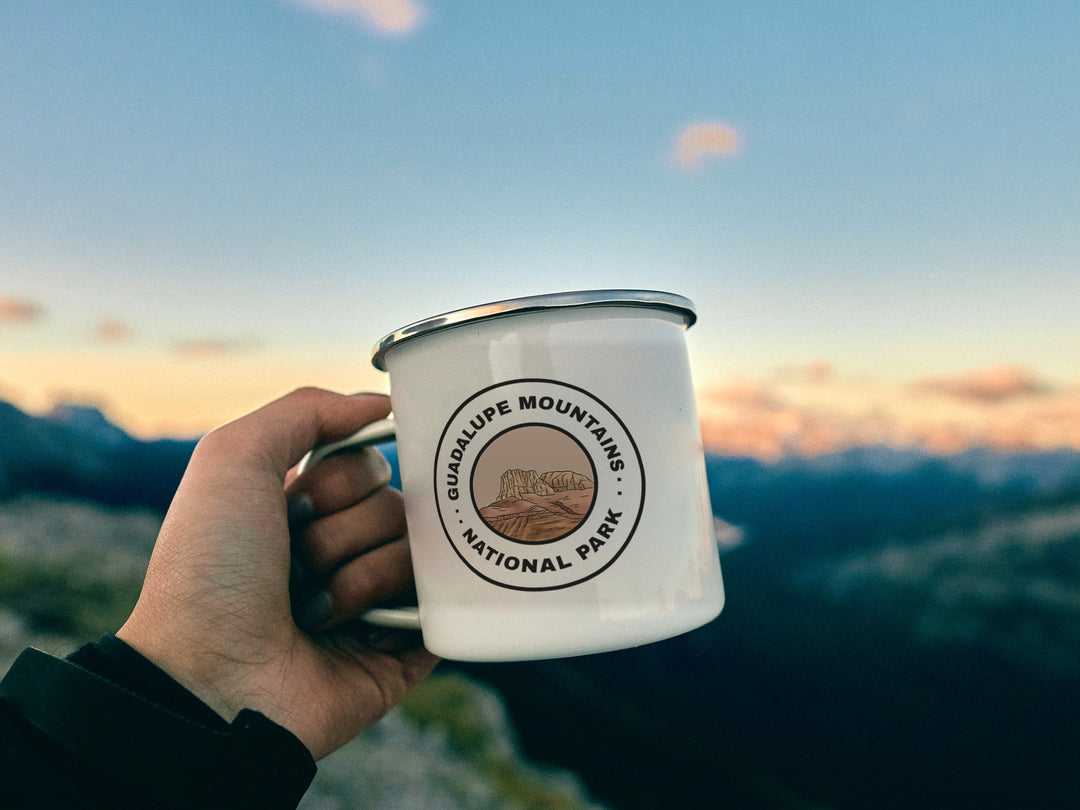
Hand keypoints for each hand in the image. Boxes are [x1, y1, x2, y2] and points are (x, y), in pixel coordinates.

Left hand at [117, 388, 437, 759]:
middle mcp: (344, 549)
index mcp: (309, 508)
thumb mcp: (233, 456)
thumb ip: (307, 408)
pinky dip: (398, 613)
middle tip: (296, 565)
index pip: (371, 464)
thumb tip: (385, 402)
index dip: (339, 480)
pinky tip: (359, 632)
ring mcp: (376, 601)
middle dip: (344, 531)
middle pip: (400, 504)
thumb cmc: (210, 569)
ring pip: (420, 552)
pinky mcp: (403, 650)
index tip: (293, 505)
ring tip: (311, 612)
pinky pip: (442, 607)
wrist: (210, 680)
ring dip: (358, 578)